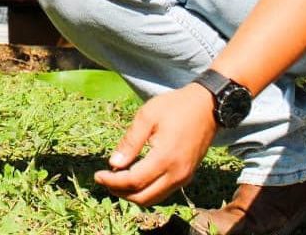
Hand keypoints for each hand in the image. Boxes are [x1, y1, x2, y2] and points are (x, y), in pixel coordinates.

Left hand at [94, 84, 217, 206]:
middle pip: (143, 197)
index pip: (133, 181)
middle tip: (104, 179)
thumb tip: (114, 164)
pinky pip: (163, 192)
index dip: (112, 182)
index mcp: (165, 158)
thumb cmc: (175, 107)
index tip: (97, 175)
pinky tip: (133, 176)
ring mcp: (184, 177)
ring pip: (154, 199)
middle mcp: (177, 174)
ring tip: (115, 179)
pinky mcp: (187, 175)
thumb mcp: (147, 116)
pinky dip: (146, 190)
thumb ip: (130, 141)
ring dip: (132, 194)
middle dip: (120, 192)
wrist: (207, 106)